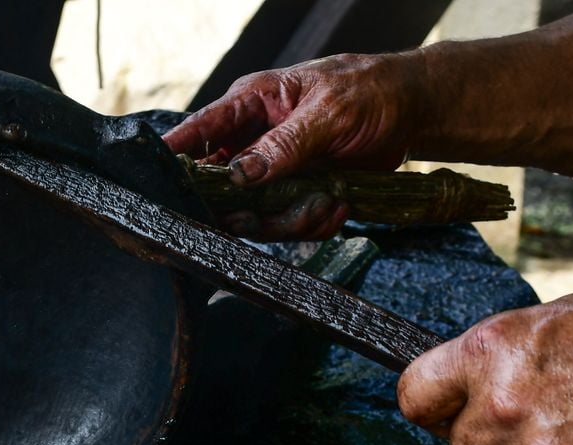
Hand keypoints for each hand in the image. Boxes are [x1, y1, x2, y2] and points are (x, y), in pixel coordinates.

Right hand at [163, 53, 420, 239]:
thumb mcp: (328, 114)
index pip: (199, 131)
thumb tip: (239, 174)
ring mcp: (275, 172)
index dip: (176, 158)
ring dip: (292, 218)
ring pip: (258, 215)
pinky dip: (316, 222)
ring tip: (327, 201)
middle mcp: (255, 140)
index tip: (162, 188)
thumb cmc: (369, 92)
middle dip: (252, 209)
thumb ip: (284, 144)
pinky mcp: (297, 194)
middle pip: (225, 189)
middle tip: (275, 213)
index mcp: (252, 104)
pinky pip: (290, 224)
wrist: (410, 111)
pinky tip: (338, 204)